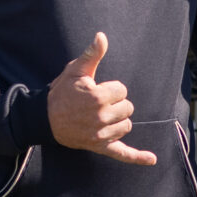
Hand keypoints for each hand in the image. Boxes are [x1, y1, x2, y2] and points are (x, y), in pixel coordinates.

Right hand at [47, 32, 156, 165]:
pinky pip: (122, 153)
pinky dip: (137, 157)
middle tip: (97, 104)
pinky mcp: (100, 146)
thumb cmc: (61, 92)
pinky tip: (152, 159)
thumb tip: (102, 36)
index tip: (96, 90)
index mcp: (98, 97)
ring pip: (126, 126)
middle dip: (116, 104)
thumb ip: (92, 55)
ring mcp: (101, 134)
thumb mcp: (75, 70)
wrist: (44, 118)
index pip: (122, 91)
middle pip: (127, 108)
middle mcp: (101, 117)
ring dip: (119, 121)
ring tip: (101, 117)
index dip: (111, 89)